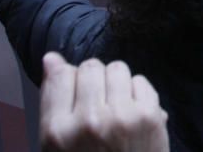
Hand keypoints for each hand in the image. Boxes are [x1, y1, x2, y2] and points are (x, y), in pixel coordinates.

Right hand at [39, 53, 168, 151]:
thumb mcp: (57, 146)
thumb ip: (52, 101)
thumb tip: (51, 58)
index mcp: (57, 132)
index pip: (61, 74)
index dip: (70, 78)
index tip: (77, 91)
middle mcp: (88, 121)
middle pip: (90, 67)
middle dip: (94, 79)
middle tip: (98, 102)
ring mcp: (121, 117)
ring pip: (117, 68)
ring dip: (116, 83)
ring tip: (115, 107)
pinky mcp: (150, 116)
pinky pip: (140, 81)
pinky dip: (138, 94)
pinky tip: (133, 115)